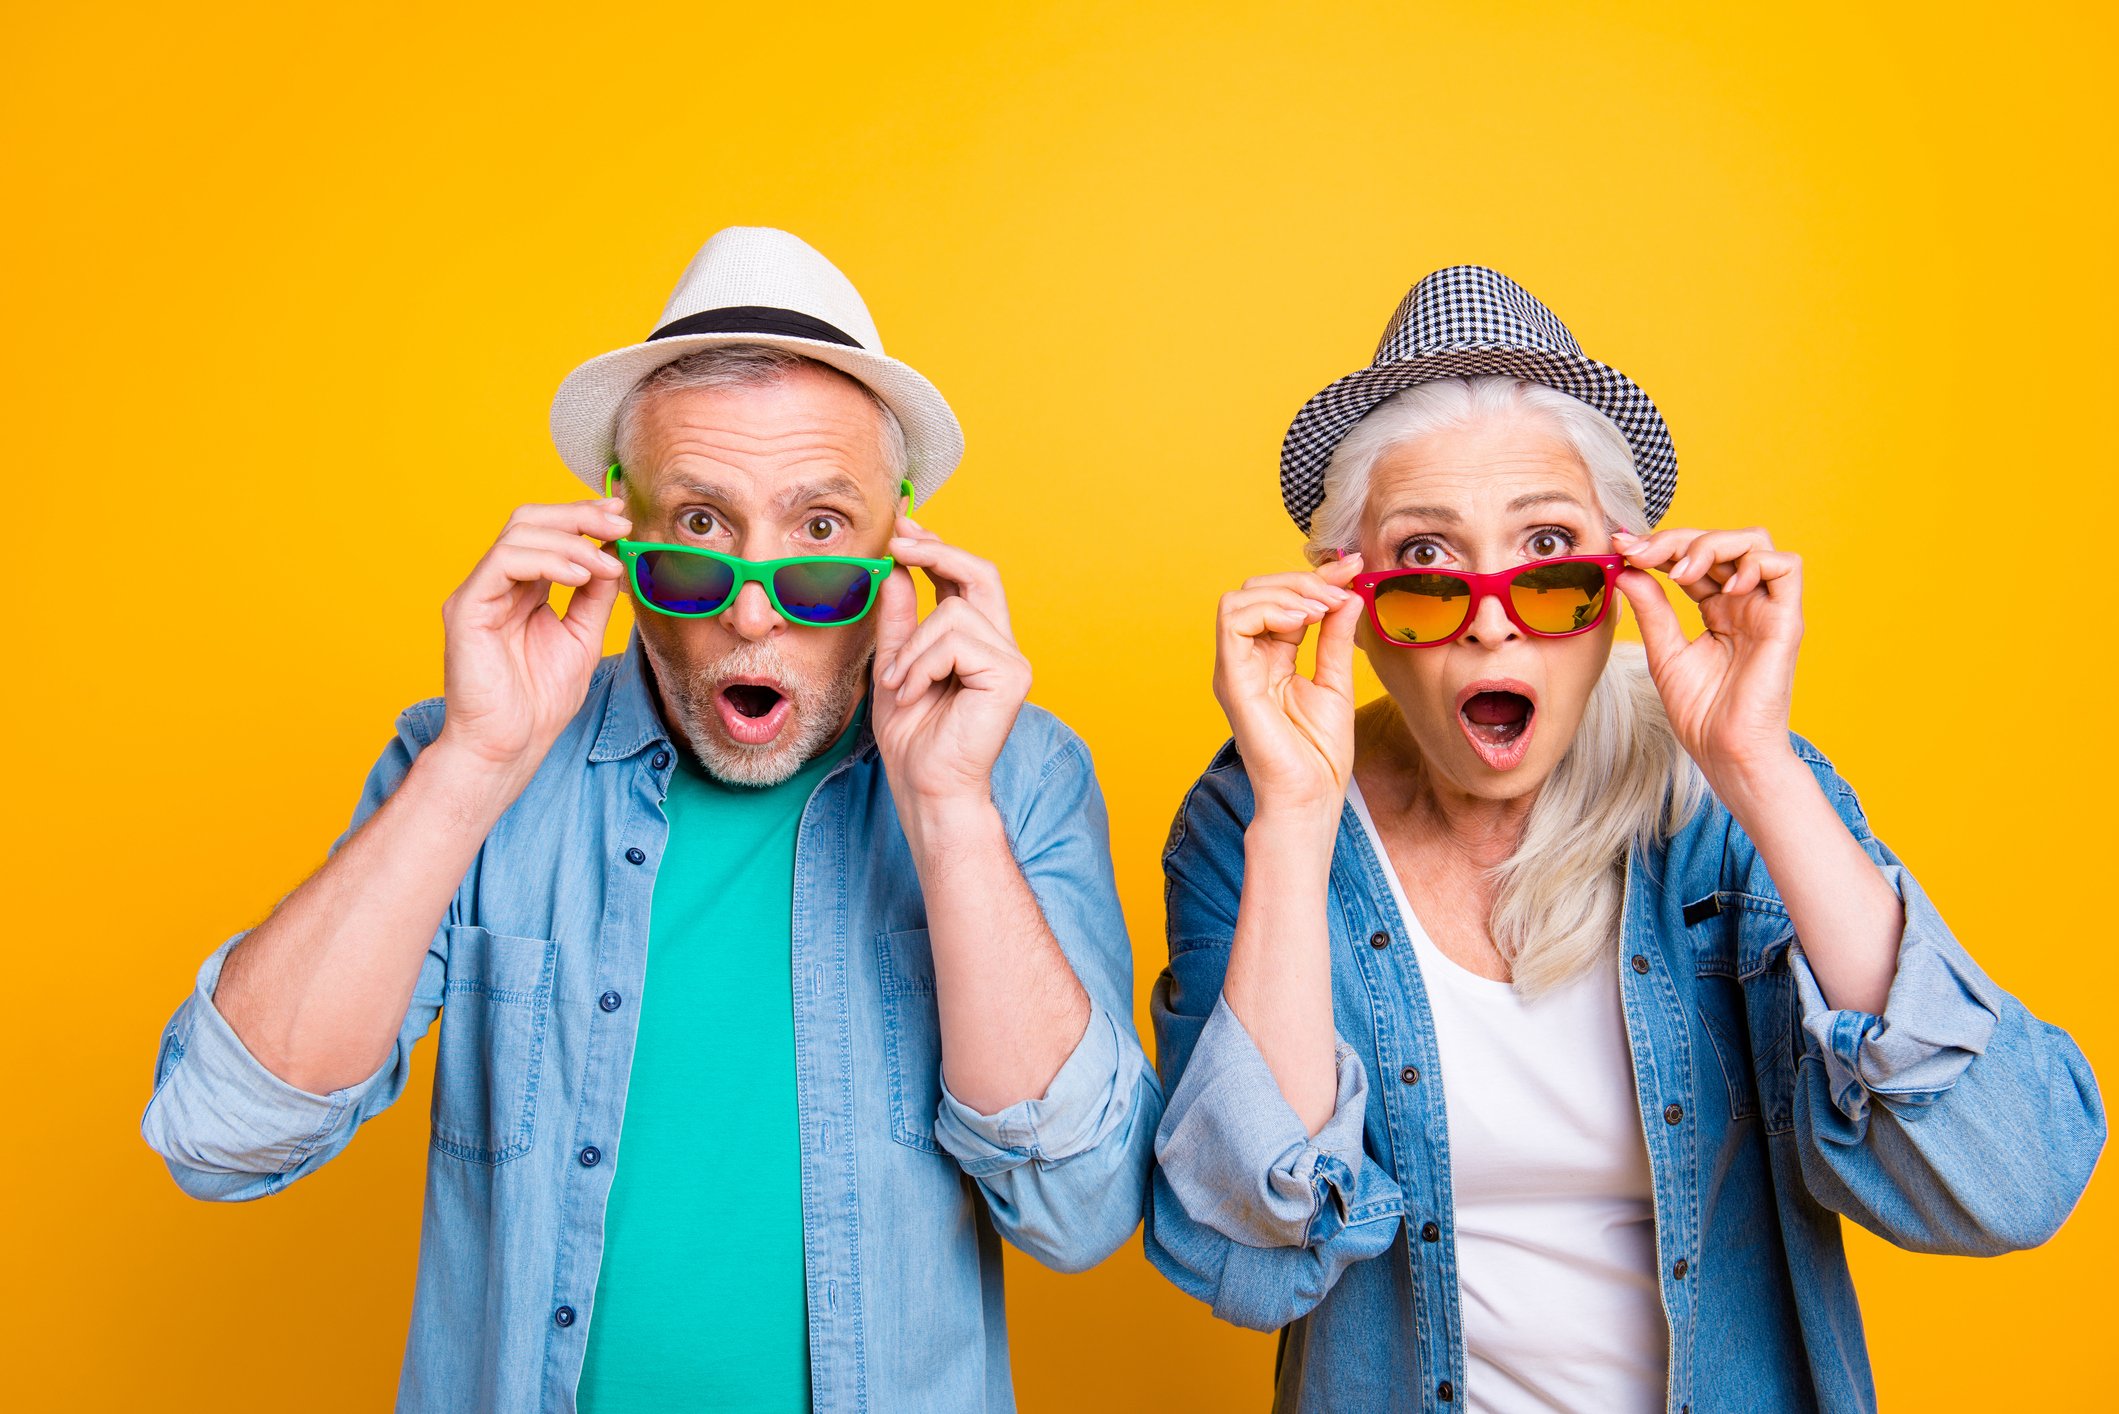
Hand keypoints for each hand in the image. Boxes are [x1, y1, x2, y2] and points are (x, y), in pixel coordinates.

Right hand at [435, 497, 628, 778]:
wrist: (511, 744)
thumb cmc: (541, 700)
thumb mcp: (583, 636)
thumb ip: (594, 594)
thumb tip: (614, 553)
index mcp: (523, 588)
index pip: (548, 532)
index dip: (584, 517)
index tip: (622, 515)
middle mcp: (497, 583)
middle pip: (530, 520)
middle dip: (579, 515)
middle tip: (619, 522)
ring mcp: (479, 592)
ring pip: (519, 533)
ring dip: (571, 541)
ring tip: (605, 564)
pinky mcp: (467, 607)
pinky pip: (504, 561)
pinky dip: (548, 561)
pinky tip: (580, 575)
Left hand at [872, 516, 1030, 817]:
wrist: (927, 787)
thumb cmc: (913, 738)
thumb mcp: (894, 666)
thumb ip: (899, 620)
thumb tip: (896, 570)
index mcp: (976, 642)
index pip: (964, 579)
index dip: (936, 548)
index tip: (903, 528)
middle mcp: (1001, 646)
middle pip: (980, 572)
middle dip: (937, 550)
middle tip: (898, 544)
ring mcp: (1011, 660)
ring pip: (955, 612)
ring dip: (913, 648)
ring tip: (900, 685)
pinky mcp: (1011, 675)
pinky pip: (955, 641)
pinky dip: (922, 665)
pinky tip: (916, 694)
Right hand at [1212, 555, 1365, 825]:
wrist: (1310, 797)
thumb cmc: (1319, 754)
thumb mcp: (1336, 680)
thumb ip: (1336, 636)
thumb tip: (1347, 593)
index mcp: (1268, 659)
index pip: (1281, 600)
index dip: (1315, 576)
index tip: (1352, 566)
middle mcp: (1246, 660)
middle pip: (1256, 591)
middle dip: (1302, 579)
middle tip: (1341, 590)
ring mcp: (1235, 670)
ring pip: (1239, 598)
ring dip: (1285, 591)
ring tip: (1322, 607)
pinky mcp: (1232, 680)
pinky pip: (1233, 623)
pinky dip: (1269, 609)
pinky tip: (1304, 619)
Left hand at [1613, 525, 1802, 789]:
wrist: (1725, 752)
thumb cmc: (1700, 712)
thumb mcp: (1664, 652)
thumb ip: (1651, 608)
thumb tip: (1626, 567)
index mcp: (1716, 607)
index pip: (1692, 557)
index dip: (1659, 545)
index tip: (1621, 545)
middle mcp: (1743, 602)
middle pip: (1720, 541)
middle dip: (1675, 539)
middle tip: (1639, 553)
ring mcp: (1766, 608)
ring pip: (1754, 543)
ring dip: (1712, 544)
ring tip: (1679, 572)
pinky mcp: (1787, 620)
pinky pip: (1787, 567)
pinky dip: (1754, 563)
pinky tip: (1723, 586)